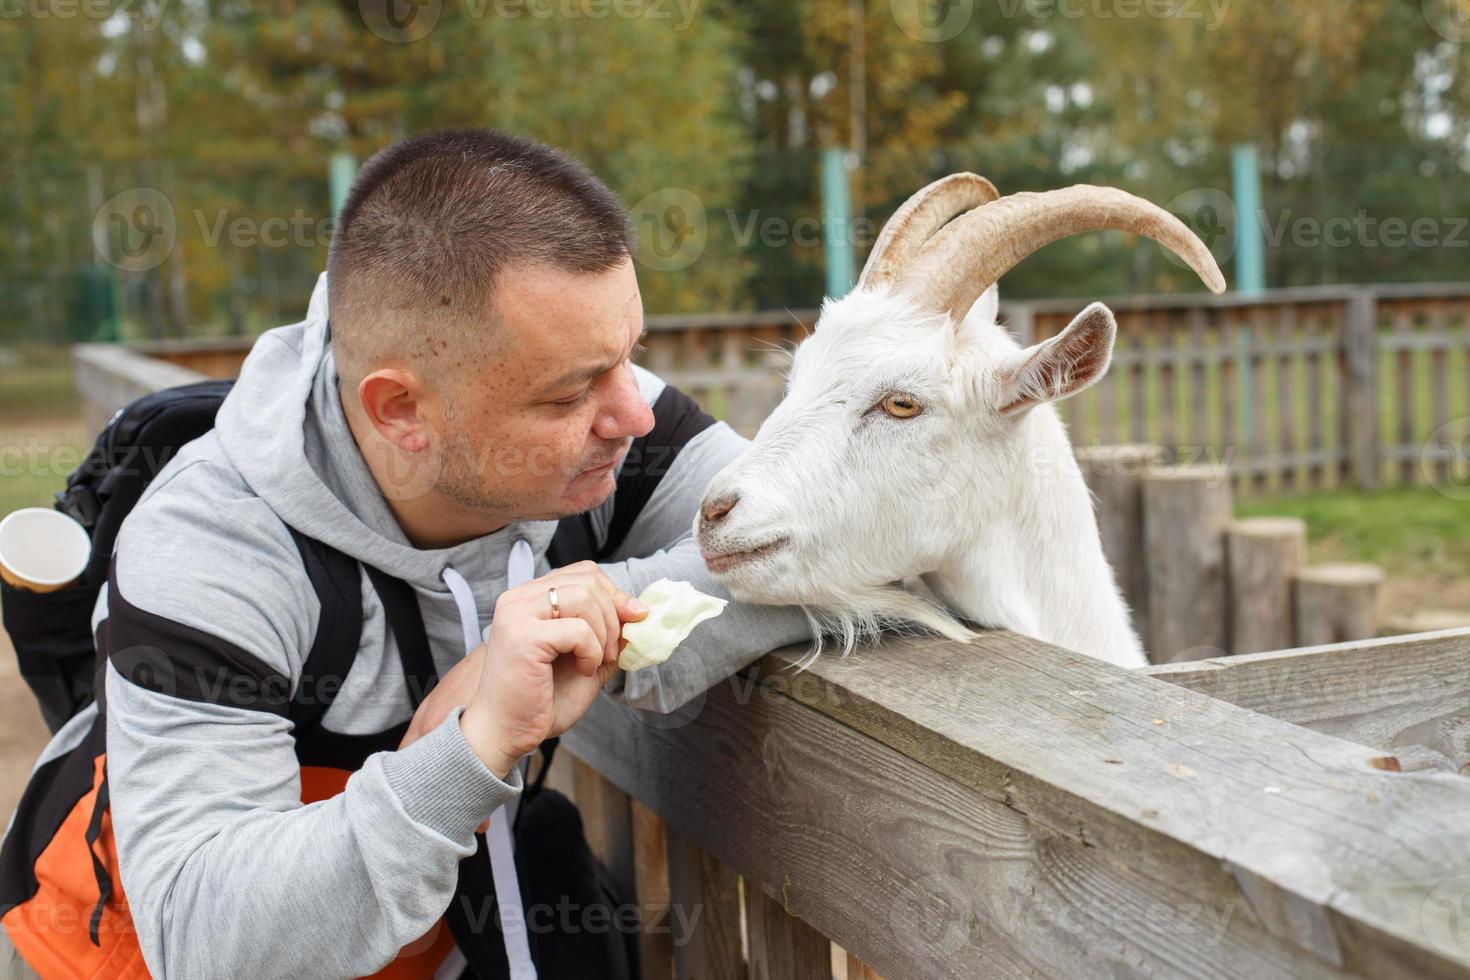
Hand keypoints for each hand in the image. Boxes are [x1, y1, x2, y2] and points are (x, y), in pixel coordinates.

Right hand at [403, 561, 645, 776]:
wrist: (505, 733)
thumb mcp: (586, 659)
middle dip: (613, 615)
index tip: (632, 620)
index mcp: (530, 598)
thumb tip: (640, 613)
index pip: (583, 573)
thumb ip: (609, 635)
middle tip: (612, 651)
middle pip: (587, 580)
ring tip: (595, 662)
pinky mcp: (522, 636)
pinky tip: (582, 670)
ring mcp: (517, 614)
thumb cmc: (541, 700)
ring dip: (603, 633)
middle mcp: (518, 599)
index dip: (614, 594)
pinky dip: (591, 652)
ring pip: (584, 597)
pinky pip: (578, 629)